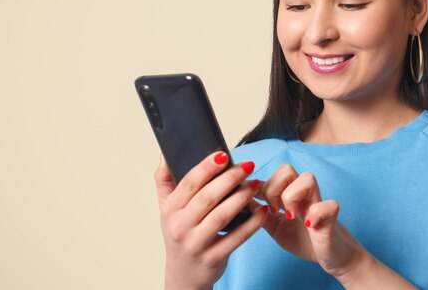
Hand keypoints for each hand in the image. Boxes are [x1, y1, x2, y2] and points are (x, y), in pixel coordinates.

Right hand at [154, 152, 268, 288]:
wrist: (183, 274)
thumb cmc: (180, 233)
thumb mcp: (166, 208)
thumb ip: (165, 179)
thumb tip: (166, 153)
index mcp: (170, 210)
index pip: (189, 183)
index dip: (206, 167)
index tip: (223, 154)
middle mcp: (180, 227)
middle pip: (207, 197)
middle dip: (230, 178)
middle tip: (247, 166)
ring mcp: (196, 244)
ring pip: (222, 216)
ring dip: (241, 197)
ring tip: (255, 184)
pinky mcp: (213, 258)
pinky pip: (236, 238)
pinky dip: (252, 224)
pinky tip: (262, 210)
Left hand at [255, 164, 364, 278]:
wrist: (330, 256)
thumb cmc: (304, 239)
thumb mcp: (274, 226)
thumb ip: (259, 212)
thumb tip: (239, 199)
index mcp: (290, 194)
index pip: (273, 174)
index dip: (261, 185)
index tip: (257, 201)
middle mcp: (304, 194)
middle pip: (286, 169)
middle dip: (274, 189)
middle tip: (275, 210)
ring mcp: (318, 202)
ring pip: (307, 178)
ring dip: (292, 197)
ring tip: (290, 216)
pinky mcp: (331, 215)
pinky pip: (326, 205)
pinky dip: (314, 215)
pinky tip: (309, 226)